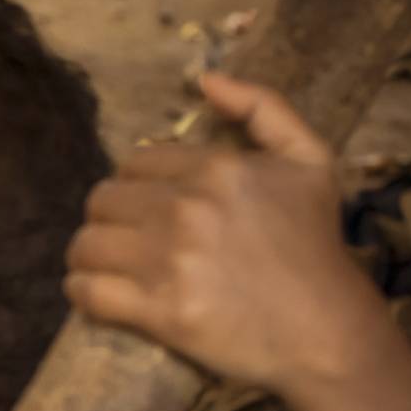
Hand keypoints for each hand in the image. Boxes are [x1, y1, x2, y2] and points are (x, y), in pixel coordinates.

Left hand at [64, 73, 385, 393]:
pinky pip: (87, 292)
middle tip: (126, 240)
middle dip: (110, 219)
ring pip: (85, 245)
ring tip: (106, 267)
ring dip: (88, 256)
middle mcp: (187, 209)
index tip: (147, 209)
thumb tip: (206, 78)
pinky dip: (81, 293)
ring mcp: (170, 261)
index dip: (136, 186)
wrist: (329, 332)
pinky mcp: (160, 312)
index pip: (134, 163)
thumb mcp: (310, 159)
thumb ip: (263, 107)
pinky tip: (93, 294)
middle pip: (102, 201)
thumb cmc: (317, 247)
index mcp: (216, 168)